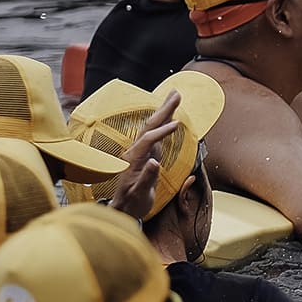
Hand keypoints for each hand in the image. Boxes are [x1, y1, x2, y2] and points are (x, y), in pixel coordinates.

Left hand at [103, 95, 181, 219]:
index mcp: (133, 160)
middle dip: (163, 109)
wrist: (123, 209)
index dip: (162, 132)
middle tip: (176, 93)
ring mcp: (141, 152)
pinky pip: (156, 134)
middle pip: (150, 126)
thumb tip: (155, 162)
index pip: (149, 140)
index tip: (178, 124)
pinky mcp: (146, 154)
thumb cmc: (132, 203)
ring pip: (152, 127)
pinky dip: (164, 123)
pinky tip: (170, 117)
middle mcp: (136, 152)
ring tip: (175, 97)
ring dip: (164, 112)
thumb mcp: (139, 194)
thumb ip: (147, 178)